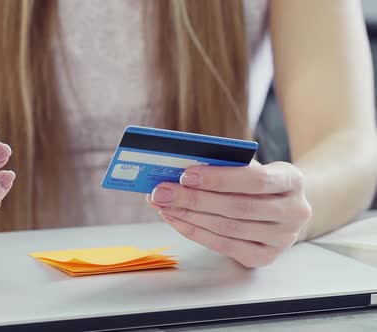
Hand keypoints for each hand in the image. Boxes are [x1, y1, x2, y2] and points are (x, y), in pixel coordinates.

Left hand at [148, 161, 311, 267]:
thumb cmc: (259, 183)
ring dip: (189, 216)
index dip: (219, 178)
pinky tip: (176, 220)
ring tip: (163, 204)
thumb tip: (182, 169)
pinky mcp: (265, 257)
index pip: (255, 180)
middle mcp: (294, 212)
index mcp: (292, 180)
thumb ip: (226, 165)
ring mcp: (282, 239)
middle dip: (193, 199)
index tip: (185, 175)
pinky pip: (223, 246)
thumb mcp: (252, 167)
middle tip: (162, 191)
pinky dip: (195, 232)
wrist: (284, 210)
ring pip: (227, 228)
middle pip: (237, 207)